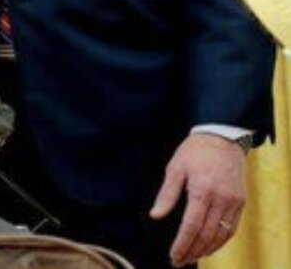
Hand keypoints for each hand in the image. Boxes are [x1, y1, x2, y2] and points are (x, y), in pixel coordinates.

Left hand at [149, 133, 246, 266]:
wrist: (222, 138)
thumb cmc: (194, 152)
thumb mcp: (175, 168)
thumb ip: (167, 194)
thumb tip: (155, 216)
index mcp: (201, 190)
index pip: (191, 226)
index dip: (182, 244)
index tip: (174, 256)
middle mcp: (220, 199)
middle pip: (206, 234)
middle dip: (193, 251)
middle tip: (180, 261)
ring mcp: (233, 201)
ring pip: (221, 235)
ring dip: (207, 250)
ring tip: (193, 258)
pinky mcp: (241, 202)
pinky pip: (232, 228)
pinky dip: (221, 241)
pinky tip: (210, 247)